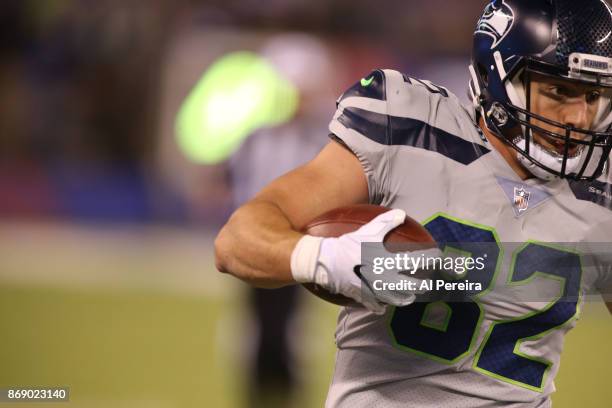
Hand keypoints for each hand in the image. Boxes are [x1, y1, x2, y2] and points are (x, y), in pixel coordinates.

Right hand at [291, 209, 439, 313]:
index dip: (431, 259)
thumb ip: (386, 222)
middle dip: (424, 285)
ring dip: (407, 298)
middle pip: (413, 286)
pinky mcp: (364, 299)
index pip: (417, 261)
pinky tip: (383, 304)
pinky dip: (382, 305)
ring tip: (411, 296)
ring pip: (399, 300)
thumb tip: (401, 214)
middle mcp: (386, 279)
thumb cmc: (348, 244)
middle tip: (429, 282)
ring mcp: (376, 291)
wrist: (326, 262)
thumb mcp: (368, 230)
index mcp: (390, 262)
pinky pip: (378, 306)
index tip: (439, 258)